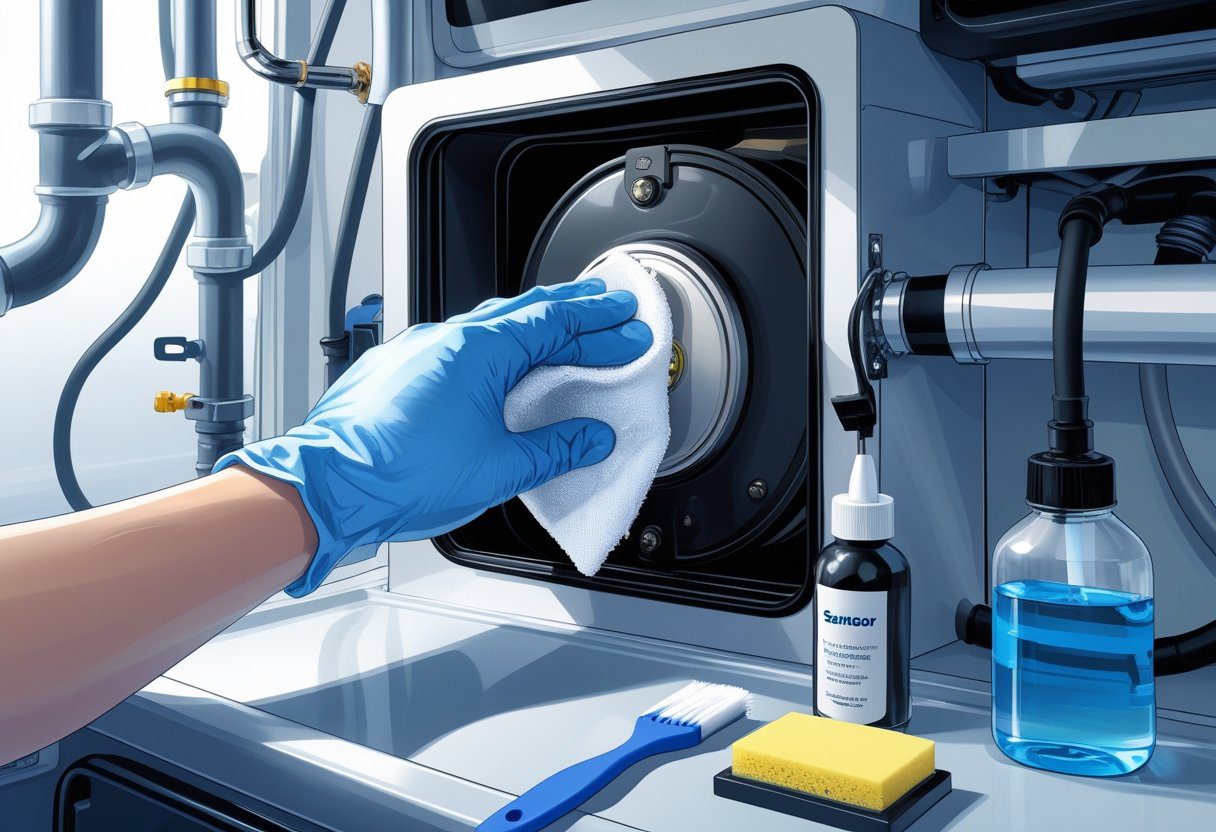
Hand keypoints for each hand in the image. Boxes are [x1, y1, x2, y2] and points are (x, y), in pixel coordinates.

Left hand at [216, 279, 652, 595]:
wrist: (326, 489)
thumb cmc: (397, 475)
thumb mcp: (498, 469)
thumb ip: (554, 448)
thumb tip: (593, 437)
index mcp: (477, 351)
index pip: (553, 324)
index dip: (598, 326)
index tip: (629, 326)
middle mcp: (445, 339)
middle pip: (523, 313)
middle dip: (572, 313)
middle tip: (609, 312)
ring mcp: (417, 352)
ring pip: (488, 328)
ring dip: (531, 330)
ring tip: (563, 337)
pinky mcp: (397, 371)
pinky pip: (458, 347)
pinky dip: (493, 351)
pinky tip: (502, 372)